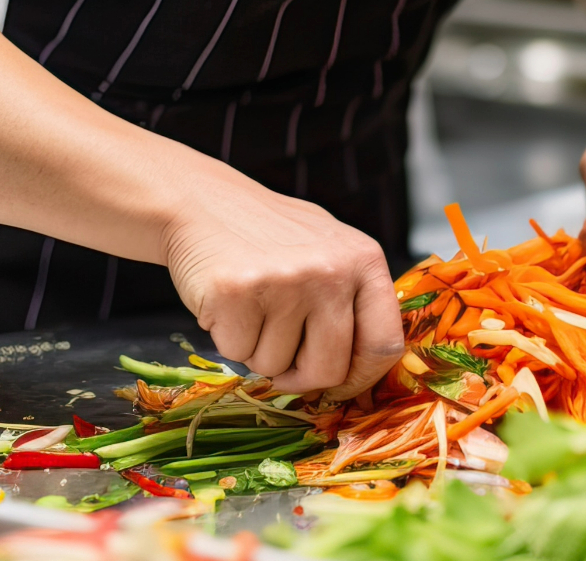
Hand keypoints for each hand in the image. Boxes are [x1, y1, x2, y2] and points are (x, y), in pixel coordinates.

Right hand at [160, 179, 404, 398]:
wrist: (201, 201)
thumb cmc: (268, 235)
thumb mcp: (328, 251)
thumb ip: (351, 302)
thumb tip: (363, 371)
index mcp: (364, 259)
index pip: (384, 344)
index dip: (360, 377)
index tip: (339, 384)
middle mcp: (331, 270)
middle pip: (328, 370)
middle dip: (300, 375)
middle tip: (279, 346)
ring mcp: (286, 281)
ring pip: (276, 367)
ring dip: (257, 349)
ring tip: (250, 304)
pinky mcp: (237, 292)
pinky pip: (237, 353)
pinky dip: (228, 338)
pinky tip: (228, 301)